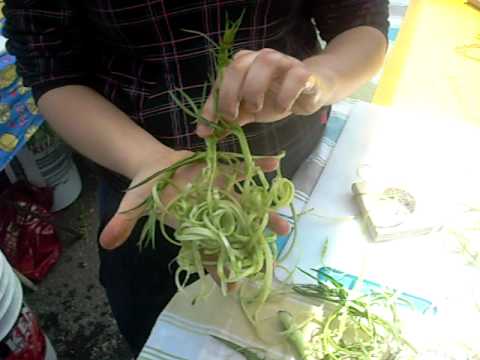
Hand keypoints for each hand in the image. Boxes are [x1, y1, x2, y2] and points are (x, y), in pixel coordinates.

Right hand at [99, 149, 289, 288]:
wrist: (155, 166)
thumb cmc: (146, 189)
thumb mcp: (133, 206)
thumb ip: (124, 223)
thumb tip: (105, 243)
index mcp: (191, 223)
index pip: (205, 250)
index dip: (218, 268)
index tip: (236, 285)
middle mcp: (209, 211)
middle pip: (233, 229)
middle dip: (251, 240)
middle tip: (270, 252)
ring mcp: (219, 192)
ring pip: (245, 203)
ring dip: (263, 210)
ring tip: (283, 221)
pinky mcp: (222, 172)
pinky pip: (242, 169)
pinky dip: (258, 166)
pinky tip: (275, 165)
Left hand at [197, 48, 333, 136]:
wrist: (309, 92)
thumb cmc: (275, 97)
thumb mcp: (247, 110)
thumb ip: (229, 119)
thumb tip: (204, 133)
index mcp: (244, 64)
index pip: (221, 78)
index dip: (212, 103)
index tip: (207, 129)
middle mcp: (261, 57)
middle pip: (238, 66)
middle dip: (230, 94)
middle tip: (232, 117)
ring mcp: (283, 61)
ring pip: (266, 62)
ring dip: (255, 88)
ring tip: (256, 110)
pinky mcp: (303, 71)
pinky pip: (295, 77)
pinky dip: (285, 94)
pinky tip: (283, 108)